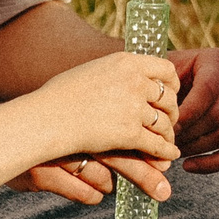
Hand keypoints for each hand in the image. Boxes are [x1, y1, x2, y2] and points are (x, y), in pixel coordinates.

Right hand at [27, 52, 180, 201]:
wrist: (46, 116)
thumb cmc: (62, 96)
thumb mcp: (93, 71)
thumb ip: (117, 72)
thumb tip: (132, 76)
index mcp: (126, 62)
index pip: (166, 69)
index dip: (172, 85)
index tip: (169, 95)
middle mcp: (134, 82)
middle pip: (168, 98)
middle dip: (172, 112)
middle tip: (169, 122)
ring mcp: (133, 107)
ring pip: (164, 123)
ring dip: (168, 135)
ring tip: (168, 142)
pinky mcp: (129, 133)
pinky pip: (157, 144)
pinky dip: (165, 152)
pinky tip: (167, 156)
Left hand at [168, 47, 218, 172]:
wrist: (170, 83)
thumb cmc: (160, 78)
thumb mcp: (160, 75)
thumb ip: (163, 88)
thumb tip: (167, 118)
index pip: (207, 90)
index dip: (186, 113)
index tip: (166, 127)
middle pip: (217, 115)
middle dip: (189, 133)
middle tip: (164, 143)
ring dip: (195, 148)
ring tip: (171, 151)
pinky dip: (212, 164)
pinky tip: (187, 166)